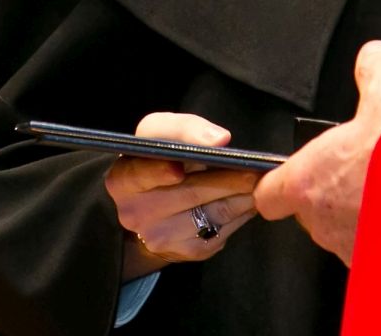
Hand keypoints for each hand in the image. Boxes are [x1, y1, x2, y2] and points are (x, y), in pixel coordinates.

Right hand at [104, 113, 260, 279]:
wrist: (155, 207)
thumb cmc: (159, 160)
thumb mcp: (160, 133)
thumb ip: (185, 129)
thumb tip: (219, 140)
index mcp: (123, 180)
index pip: (142, 173)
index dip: (161, 171)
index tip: (180, 168)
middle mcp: (136, 213)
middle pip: (189, 192)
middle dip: (226, 178)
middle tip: (253, 168)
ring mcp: (162, 238)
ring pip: (213, 212)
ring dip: (241, 196)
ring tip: (258, 180)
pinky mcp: (189, 251)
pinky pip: (224, 229)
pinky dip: (241, 212)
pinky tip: (248, 199)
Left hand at [252, 41, 380, 264]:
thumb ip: (374, 72)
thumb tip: (373, 55)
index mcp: (307, 181)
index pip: (269, 194)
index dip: (280, 182)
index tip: (297, 170)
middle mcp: (321, 223)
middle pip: (310, 212)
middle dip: (333, 192)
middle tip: (361, 169)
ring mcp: (350, 251)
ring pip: (344, 231)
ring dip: (362, 214)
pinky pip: (375, 251)